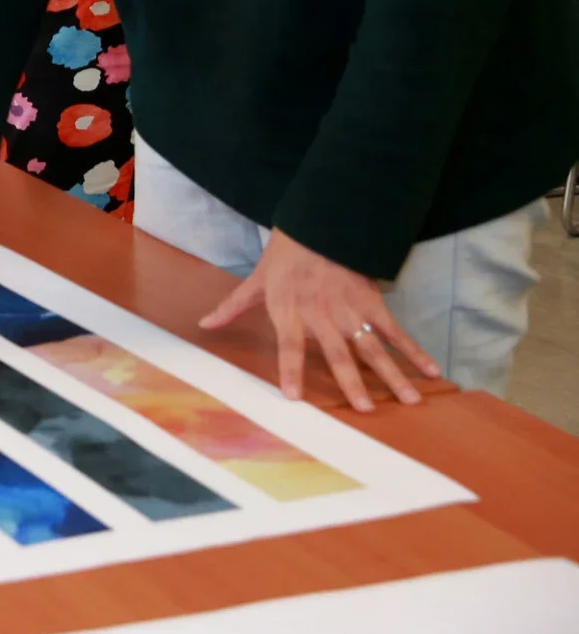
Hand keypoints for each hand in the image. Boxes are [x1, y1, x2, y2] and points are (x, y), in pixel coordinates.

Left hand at [200, 229, 444, 411]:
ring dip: (392, 374)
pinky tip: (429, 371)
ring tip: (408, 400)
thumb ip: (233, 306)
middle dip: (352, 382)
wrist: (318, 223)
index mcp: (290, 310)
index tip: (294, 397)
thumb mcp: (255, 279)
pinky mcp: (372, 302)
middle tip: (366, 409)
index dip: (290, 369)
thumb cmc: (284, 255)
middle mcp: (322, 314)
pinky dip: (414, 350)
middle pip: (338, 352)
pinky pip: (395, 330)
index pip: (289, 345)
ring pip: (373, 346)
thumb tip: (204, 324)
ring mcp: (351, 309)